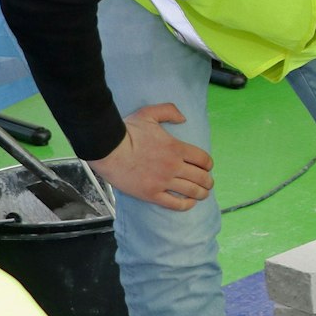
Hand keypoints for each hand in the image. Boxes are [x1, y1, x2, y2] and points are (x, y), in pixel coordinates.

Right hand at [91, 104, 213, 209]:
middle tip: (208, 182)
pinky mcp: (151, 194)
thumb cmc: (127, 132)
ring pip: (191, 191)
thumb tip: (183, 119)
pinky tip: (189, 203)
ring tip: (203, 194)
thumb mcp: (149, 113)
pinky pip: (174, 204)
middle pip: (201, 177)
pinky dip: (186, 205)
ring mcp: (163, 182)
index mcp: (176, 148)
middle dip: (208, 181)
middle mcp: (174, 166)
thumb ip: (169, 111)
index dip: (208, 164)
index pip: (203, 159)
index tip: (207, 167)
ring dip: (201, 193)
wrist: (107, 150)